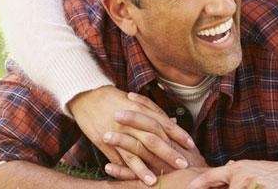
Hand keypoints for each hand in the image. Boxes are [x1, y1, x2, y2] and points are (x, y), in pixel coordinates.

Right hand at [68, 87, 195, 185]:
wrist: (86, 96)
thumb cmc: (113, 98)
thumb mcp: (135, 101)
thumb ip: (153, 111)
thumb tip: (172, 120)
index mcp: (140, 109)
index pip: (164, 124)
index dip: (178, 135)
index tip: (191, 145)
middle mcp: (130, 122)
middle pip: (153, 140)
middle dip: (168, 154)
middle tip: (183, 165)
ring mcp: (117, 133)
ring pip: (133, 153)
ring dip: (145, 168)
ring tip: (155, 181)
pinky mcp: (104, 142)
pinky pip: (117, 159)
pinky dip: (125, 169)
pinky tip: (133, 178)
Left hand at [186, 157, 277, 188]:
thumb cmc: (274, 173)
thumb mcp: (251, 167)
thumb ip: (235, 171)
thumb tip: (225, 170)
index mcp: (237, 170)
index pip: (210, 177)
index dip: (198, 184)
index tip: (189, 188)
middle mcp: (241, 179)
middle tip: (219, 187)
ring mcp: (250, 187)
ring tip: (248, 186)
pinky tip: (254, 188)